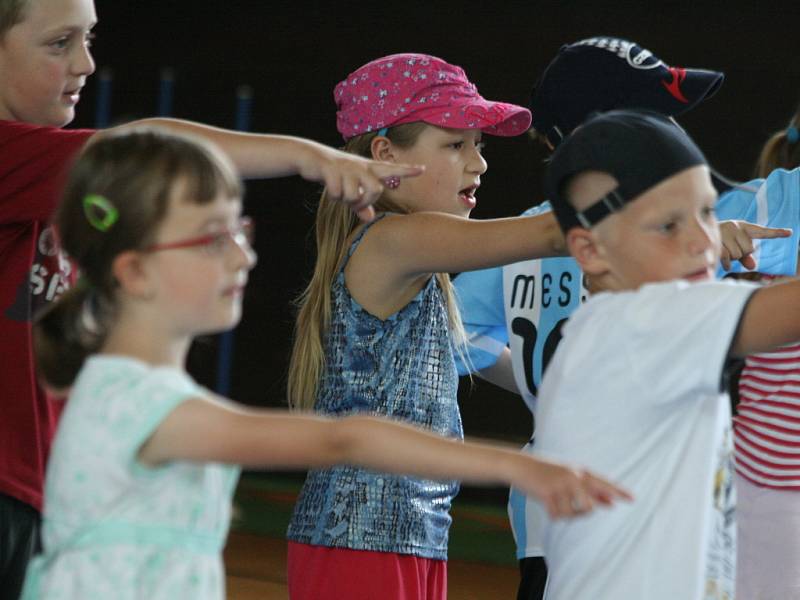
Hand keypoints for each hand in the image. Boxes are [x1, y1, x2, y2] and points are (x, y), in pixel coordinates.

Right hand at [297, 142, 423, 221]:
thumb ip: (361, 204)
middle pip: (375, 190)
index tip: (422, 169)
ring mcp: (347, 166)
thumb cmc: (335, 175)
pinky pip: (337, 192)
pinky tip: (329, 188)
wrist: (310, 157)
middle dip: (365, 201)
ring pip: (354, 194)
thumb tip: (370, 218)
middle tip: (354, 202)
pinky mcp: (332, 168)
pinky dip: (333, 195)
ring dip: (345, 199)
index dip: (406, 170)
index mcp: (368, 169)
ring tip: (339, 191)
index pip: (391, 170)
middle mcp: (360, 166)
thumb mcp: (349, 190)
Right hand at [513, 455, 632, 518]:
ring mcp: (559, 485)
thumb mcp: (569, 476)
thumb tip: (611, 504)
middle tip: (571, 507)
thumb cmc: (546, 472)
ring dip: (565, 514)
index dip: (618, 491)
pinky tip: (547, 505)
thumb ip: (590, 490)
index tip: (632, 499)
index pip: (603, 483)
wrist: (520, 465)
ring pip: (572, 514)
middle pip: (589, 506)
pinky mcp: (547, 494)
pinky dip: (553, 515)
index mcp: (579, 472)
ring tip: (556, 504)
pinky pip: (557, 515)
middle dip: (582, 513)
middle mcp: (572, 477)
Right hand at [719, 220, 791, 270]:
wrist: (695, 235)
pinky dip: (726, 263)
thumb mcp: (734, 247)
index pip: (762, 232)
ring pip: (738, 254)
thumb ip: (746, 257)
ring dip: (731, 259)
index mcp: (743, 227)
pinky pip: (728, 257)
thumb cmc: (717, 242)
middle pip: (749, 249)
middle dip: (741, 255)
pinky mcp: (717, 241)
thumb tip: (752, 267)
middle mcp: (735, 226)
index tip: (790, 233)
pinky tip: (723, 263)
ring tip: (722, 253)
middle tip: (730, 251)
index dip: (776, 233)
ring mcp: (725, 233)